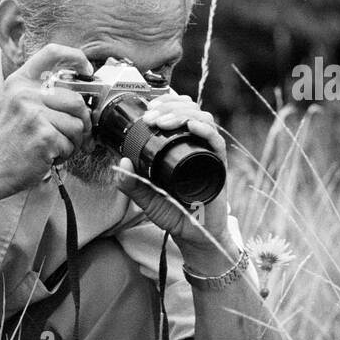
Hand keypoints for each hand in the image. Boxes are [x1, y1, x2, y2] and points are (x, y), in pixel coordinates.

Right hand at [0, 43, 92, 192]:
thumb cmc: (7, 141)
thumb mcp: (15, 105)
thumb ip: (40, 93)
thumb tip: (79, 96)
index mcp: (19, 82)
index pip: (51, 53)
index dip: (75, 57)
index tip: (87, 70)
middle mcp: (25, 94)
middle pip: (76, 99)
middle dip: (82, 121)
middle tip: (75, 133)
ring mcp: (34, 114)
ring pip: (77, 124)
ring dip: (73, 141)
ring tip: (56, 146)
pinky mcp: (44, 136)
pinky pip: (71, 143)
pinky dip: (65, 154)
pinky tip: (49, 155)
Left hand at [114, 93, 235, 269]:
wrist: (193, 235)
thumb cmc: (174, 214)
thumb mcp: (146, 198)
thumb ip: (132, 183)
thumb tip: (121, 163)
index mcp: (179, 148)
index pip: (178, 114)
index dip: (167, 104)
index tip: (149, 108)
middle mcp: (195, 146)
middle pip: (191, 111)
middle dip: (171, 106)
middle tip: (152, 115)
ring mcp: (208, 154)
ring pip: (203, 120)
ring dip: (183, 114)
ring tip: (164, 121)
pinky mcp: (218, 166)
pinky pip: (216, 141)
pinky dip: (204, 130)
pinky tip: (191, 126)